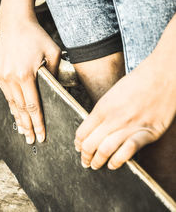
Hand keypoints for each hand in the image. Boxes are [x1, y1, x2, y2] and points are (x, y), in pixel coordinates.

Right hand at [0, 14, 60, 143]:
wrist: (14, 22)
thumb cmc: (36, 35)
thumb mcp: (53, 52)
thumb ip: (55, 73)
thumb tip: (57, 90)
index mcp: (25, 74)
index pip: (33, 106)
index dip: (38, 123)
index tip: (41, 135)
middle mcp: (10, 77)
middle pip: (21, 108)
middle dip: (27, 126)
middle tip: (32, 141)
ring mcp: (0, 75)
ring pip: (11, 102)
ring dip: (18, 118)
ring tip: (23, 131)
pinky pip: (5, 92)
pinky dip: (11, 104)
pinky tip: (16, 112)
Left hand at [75, 55, 175, 169]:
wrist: (163, 75)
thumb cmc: (138, 82)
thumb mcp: (113, 94)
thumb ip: (103, 111)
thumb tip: (92, 126)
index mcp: (102, 107)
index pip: (82, 132)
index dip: (78, 143)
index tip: (78, 148)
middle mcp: (113, 118)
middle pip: (90, 143)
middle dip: (85, 156)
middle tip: (85, 161)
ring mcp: (130, 126)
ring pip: (105, 150)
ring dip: (98, 161)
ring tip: (96, 165)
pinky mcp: (148, 132)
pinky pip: (128, 150)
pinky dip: (118, 160)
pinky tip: (114, 164)